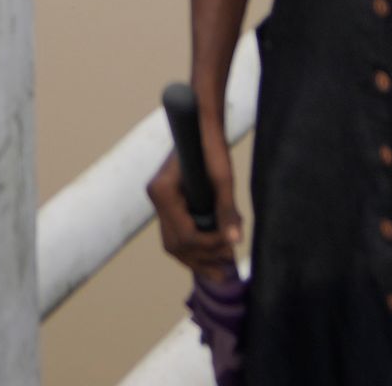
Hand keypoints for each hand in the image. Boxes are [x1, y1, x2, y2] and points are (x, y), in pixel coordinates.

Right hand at [147, 139, 242, 271]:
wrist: (201, 123)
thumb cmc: (212, 146)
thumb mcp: (223, 180)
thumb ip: (227, 211)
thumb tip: (235, 242)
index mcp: (163, 192)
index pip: (185, 235)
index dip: (210, 246)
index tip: (232, 244)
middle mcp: (155, 197)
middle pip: (175, 245)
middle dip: (201, 260)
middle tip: (227, 269)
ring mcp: (159, 200)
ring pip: (173, 242)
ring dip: (197, 257)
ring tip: (221, 267)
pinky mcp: (167, 200)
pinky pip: (177, 231)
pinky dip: (194, 245)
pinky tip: (212, 251)